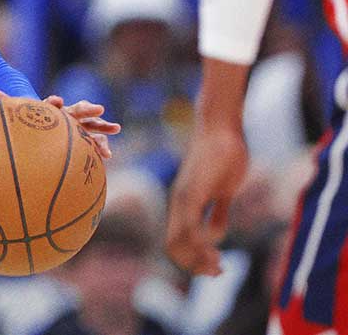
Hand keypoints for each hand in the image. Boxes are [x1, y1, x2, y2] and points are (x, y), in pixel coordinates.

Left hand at [0, 90, 119, 158]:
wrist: (44, 124)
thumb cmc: (30, 119)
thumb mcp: (17, 112)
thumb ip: (6, 102)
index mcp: (50, 108)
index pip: (53, 104)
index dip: (54, 102)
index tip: (56, 101)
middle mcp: (67, 115)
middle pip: (78, 110)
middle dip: (88, 109)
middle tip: (99, 108)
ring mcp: (78, 126)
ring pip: (92, 125)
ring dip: (103, 127)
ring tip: (117, 128)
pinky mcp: (83, 139)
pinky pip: (94, 142)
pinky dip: (100, 147)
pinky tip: (107, 156)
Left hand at [166, 126, 247, 275]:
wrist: (221, 129)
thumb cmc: (224, 156)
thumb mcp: (222, 191)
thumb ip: (218, 212)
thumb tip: (217, 234)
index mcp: (183, 205)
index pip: (177, 243)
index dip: (193, 261)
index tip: (216, 267)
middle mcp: (179, 203)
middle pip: (174, 247)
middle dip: (195, 265)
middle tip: (218, 271)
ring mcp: (185, 196)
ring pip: (180, 239)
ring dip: (198, 258)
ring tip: (218, 265)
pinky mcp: (195, 189)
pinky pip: (190, 221)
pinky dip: (200, 241)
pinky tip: (216, 246)